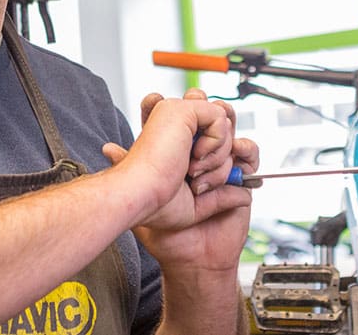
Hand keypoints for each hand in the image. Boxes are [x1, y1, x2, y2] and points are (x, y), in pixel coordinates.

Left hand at [103, 89, 258, 271]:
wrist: (191, 256)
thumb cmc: (166, 231)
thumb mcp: (141, 200)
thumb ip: (127, 171)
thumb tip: (108, 147)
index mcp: (174, 153)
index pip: (177, 116)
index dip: (169, 104)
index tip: (156, 102)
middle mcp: (198, 153)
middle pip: (207, 113)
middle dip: (202, 109)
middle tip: (189, 119)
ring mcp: (221, 162)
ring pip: (230, 126)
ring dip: (219, 137)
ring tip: (199, 161)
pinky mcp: (240, 176)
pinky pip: (248, 151)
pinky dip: (240, 152)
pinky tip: (220, 171)